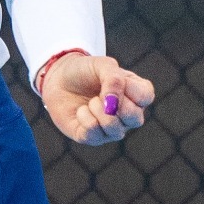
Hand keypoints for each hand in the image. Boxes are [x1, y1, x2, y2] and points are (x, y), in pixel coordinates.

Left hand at [38, 53, 154, 144]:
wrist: (58, 80)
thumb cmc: (85, 71)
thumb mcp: (102, 65)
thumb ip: (114, 78)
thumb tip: (114, 103)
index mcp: (135, 94)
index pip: (146, 97)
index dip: (129, 89)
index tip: (112, 78)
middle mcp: (127, 115)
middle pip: (135, 119)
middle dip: (115, 104)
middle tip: (99, 93)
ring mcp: (111, 129)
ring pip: (115, 129)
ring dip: (98, 110)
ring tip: (90, 101)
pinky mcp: (92, 138)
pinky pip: (94, 134)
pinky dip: (85, 118)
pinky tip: (81, 111)